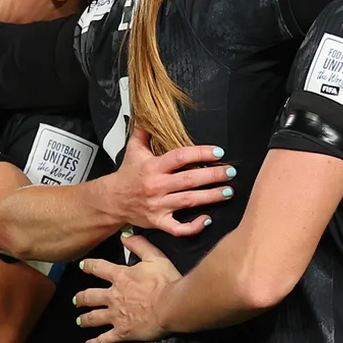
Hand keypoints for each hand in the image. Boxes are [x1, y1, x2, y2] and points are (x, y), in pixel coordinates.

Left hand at [74, 234, 180, 342]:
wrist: (171, 305)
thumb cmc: (165, 281)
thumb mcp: (154, 257)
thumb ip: (139, 245)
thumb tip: (124, 236)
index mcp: (120, 276)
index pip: (98, 268)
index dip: (88, 266)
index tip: (82, 266)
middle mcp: (113, 296)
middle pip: (90, 296)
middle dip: (81, 298)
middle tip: (76, 300)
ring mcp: (115, 315)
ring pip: (93, 318)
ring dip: (84, 319)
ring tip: (79, 321)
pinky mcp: (122, 332)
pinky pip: (105, 339)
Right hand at [105, 126, 233, 236]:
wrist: (111, 201)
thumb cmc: (126, 176)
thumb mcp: (133, 150)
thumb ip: (144, 131)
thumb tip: (151, 113)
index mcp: (153, 167)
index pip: (179, 157)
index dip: (200, 153)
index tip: (217, 152)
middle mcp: (156, 186)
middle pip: (189, 180)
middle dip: (213, 176)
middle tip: (230, 172)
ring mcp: (158, 206)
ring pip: (188, 202)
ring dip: (211, 197)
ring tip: (228, 192)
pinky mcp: (158, 222)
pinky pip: (178, 228)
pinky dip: (194, 227)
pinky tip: (207, 219)